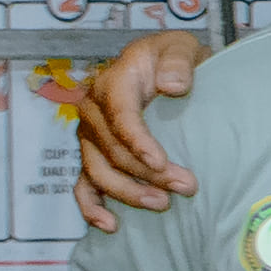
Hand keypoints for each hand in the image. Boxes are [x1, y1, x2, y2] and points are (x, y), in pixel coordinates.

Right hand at [66, 28, 210, 225]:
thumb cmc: (172, 58)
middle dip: (147, 173)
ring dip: (128, 192)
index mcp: (112, 83)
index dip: (138, 143)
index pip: (120, 117)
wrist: (163, 65)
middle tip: (187, 186)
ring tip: (163, 204)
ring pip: (98, 172)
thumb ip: (178, 61)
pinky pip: (83, 185)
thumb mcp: (180, 45)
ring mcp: (88, 136)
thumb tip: (173, 86)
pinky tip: (110, 225)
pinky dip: (91, 207)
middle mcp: (92, 110)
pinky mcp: (92, 155)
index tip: (161, 163)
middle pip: (112, 150)